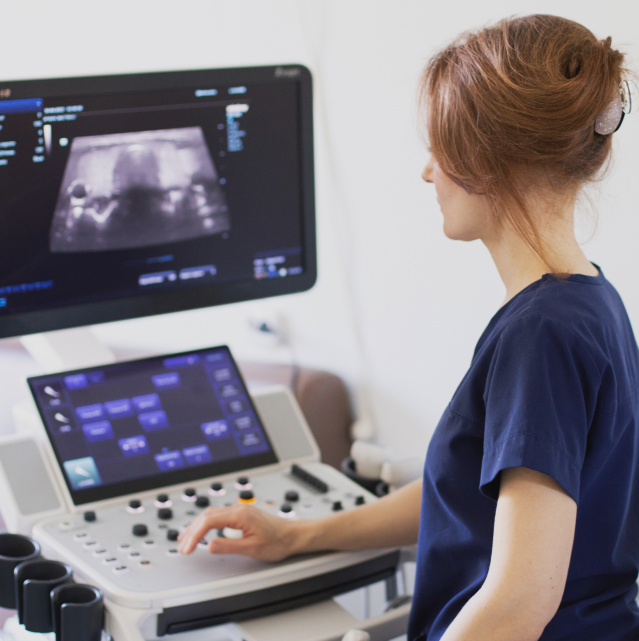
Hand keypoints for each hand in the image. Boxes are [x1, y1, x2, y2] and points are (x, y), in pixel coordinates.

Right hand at [178, 504, 298, 561]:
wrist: (293, 535)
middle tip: (182, 546)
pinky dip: (206, 524)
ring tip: (185, 539)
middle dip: (192, 531)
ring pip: (211, 514)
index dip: (194, 535)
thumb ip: (229, 546)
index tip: (187, 548)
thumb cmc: (277, 541)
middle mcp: (238, 509)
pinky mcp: (241, 515)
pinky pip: (218, 516)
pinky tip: (202, 531)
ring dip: (197, 526)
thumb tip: (210, 546)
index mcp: (240, 515)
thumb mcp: (252, 548)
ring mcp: (240, 511)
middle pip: (207, 516)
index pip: (209, 521)